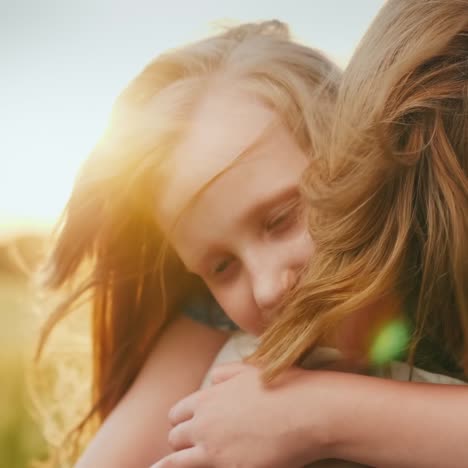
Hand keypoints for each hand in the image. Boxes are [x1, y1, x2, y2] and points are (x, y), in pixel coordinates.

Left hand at [150, 364, 333, 467]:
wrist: (308, 410)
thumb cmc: (283, 386)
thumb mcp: (250, 369)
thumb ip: (225, 374)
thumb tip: (211, 380)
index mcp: (208, 398)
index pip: (177, 413)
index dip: (182, 422)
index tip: (187, 428)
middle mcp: (204, 423)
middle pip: (175, 438)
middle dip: (180, 442)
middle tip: (189, 447)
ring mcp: (213, 448)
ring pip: (178, 460)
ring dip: (179, 462)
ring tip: (170, 466)